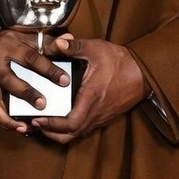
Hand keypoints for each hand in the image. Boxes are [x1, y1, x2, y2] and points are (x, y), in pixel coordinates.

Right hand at [0, 27, 70, 134]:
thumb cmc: (11, 41)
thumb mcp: (28, 37)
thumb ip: (48, 42)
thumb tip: (68, 39)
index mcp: (11, 46)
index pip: (31, 57)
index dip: (48, 69)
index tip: (64, 81)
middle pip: (9, 78)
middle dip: (25, 92)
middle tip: (43, 105)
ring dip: (8, 114)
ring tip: (25, 126)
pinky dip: (2, 119)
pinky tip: (16, 127)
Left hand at [29, 36, 147, 143]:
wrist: (143, 72)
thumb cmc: (119, 61)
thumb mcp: (96, 49)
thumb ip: (74, 46)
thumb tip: (57, 43)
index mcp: (91, 98)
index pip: (71, 123)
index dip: (52, 125)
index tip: (38, 119)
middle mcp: (96, 112)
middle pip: (70, 135)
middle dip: (50, 133)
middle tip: (35, 123)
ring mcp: (101, 117)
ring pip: (77, 134)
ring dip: (59, 132)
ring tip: (44, 122)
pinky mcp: (104, 116)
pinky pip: (84, 129)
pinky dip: (70, 128)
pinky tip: (60, 118)